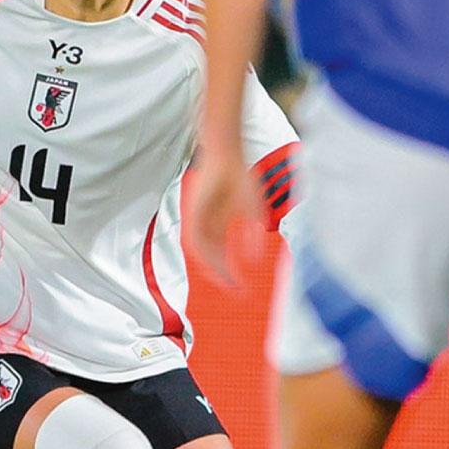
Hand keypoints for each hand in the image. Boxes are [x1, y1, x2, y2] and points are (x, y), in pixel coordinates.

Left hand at [185, 157, 264, 286]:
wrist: (226, 157)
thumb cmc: (240, 177)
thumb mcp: (253, 211)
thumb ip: (254, 235)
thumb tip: (255, 259)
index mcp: (219, 225)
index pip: (222, 255)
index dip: (231, 271)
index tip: (241, 287)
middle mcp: (208, 226)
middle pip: (213, 258)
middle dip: (223, 275)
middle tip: (235, 291)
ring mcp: (199, 221)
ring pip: (204, 253)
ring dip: (215, 268)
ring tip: (228, 282)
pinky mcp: (193, 214)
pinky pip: (196, 240)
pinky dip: (206, 253)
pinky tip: (218, 264)